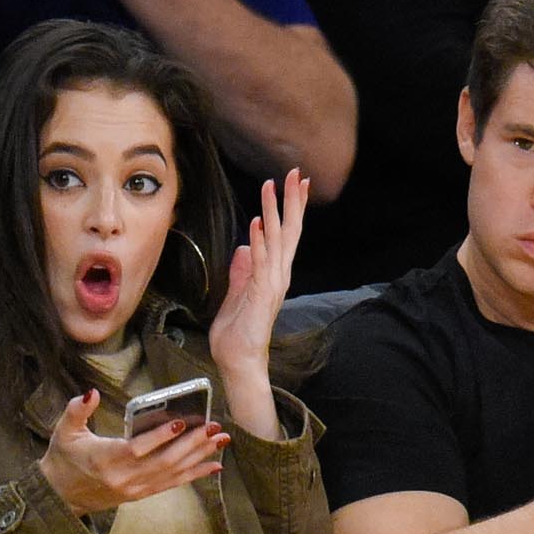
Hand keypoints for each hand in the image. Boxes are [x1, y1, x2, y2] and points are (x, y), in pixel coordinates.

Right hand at [37, 390, 225, 513]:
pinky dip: (195, 475)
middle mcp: (124, 477)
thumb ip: (77, 410)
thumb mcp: (64, 431)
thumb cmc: (63, 459)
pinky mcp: (140, 494)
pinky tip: (214, 465)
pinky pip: (172, 484)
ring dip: (199, 457)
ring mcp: (134, 488)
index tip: (182, 422)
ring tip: (221, 441)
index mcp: (105, 459)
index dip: (161, 436)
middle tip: (214, 427)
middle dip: (192, 444)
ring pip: (173, 473)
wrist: (60, 495)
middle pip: (164, 461)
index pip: (138, 448)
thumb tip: (91, 393)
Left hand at [205, 170, 308, 435]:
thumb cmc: (237, 333)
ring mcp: (272, 284)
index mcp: (273, 274)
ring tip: (272, 185)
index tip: (296, 183)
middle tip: (296, 173)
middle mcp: (278, 275)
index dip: (291, 208)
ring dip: (274, 212)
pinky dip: (260, 241)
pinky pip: (261, 262)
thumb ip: (241, 271)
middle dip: (292, 201)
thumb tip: (243, 246)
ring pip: (276, 240)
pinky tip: (258, 222)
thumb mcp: (236, 294)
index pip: (285, 235)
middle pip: (289, 231)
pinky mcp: (261, 294)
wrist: (239, 361)